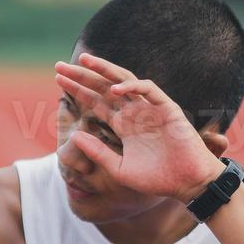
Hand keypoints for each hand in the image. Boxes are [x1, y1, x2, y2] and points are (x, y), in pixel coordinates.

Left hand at [55, 52, 223, 202]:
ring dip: (104, 70)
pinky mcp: (167, 108)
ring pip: (124, 81)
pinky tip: (114, 89)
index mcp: (123, 125)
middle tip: (59, 66)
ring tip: (83, 61)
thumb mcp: (118, 168)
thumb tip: (73, 136)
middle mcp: (134, 112)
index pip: (96, 101)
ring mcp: (150, 108)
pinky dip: (132, 87)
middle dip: (82, 75)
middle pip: (104, 87)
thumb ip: (98, 152)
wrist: (186, 183)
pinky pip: (148, 90)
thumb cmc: (156, 179)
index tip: (58, 81)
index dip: (77, 90)